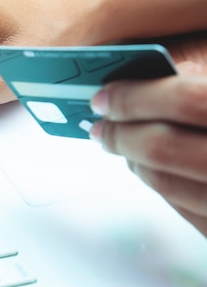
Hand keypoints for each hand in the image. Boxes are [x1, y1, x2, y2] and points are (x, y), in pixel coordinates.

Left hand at [90, 61, 206, 236]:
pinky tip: (147, 168)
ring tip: (119, 142)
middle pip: (163, 147)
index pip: (186, 100)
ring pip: (166, 183)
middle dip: (120, 133)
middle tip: (99, 124)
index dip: (135, 96)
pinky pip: (183, 212)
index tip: (104, 96)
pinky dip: (158, 185)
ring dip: (131, 160)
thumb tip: (163, 74)